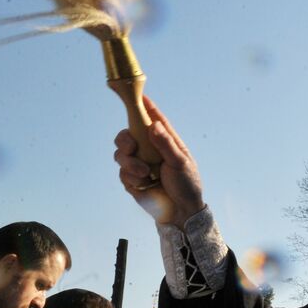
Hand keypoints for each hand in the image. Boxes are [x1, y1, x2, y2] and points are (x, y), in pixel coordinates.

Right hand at [114, 97, 205, 228]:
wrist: (180, 211)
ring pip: (121, 153)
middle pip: (128, 134)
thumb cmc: (186, 184)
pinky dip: (131, 178)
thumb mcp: (180, 163)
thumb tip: (154, 125)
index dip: (144, 107)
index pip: (154, 119)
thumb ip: (166, 144)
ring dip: (130, 163)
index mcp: (166, 141)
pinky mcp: (132, 178)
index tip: (137, 96)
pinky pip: (122, 172)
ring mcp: (139, 163)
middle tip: (131, 147)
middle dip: (125, 139)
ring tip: (145, 174)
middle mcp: (150, 149)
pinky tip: (144, 184)